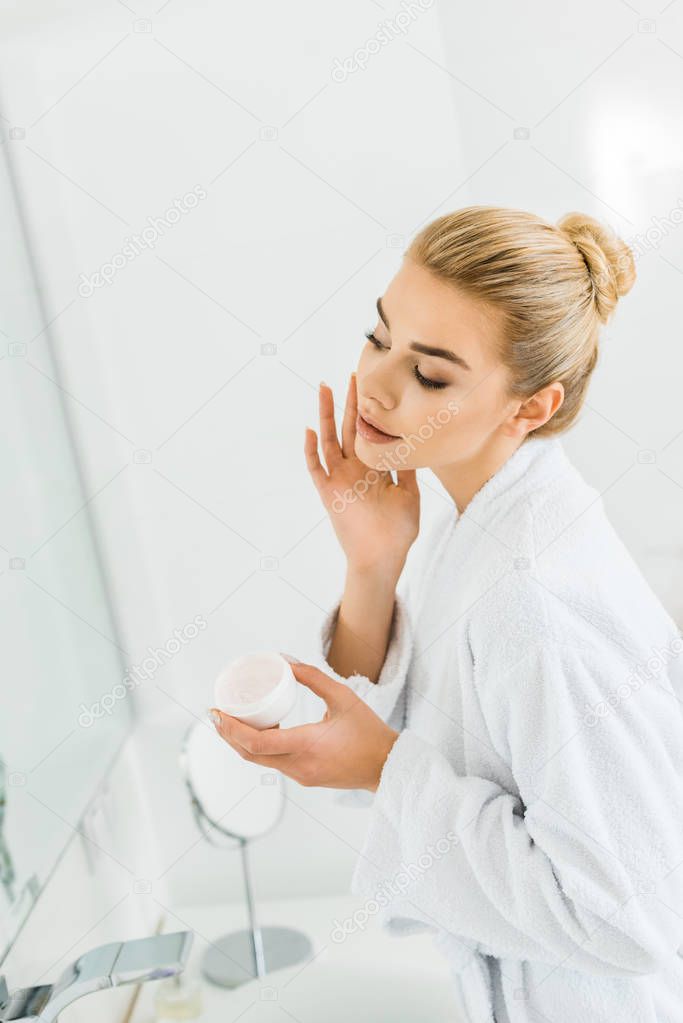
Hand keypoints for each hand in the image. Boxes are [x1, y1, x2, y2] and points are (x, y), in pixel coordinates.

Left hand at [209, 660, 399, 791]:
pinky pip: (273, 763)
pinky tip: (260, 729)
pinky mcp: (304, 778)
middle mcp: (299, 766)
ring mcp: (301, 776)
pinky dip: (260, 747)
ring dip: (242, 741)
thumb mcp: (343, 696)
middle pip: (250, 754)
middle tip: (215, 714)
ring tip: (232, 718)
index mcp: (307, 746)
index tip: (216, 712)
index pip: (257, 743)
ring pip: (260, 760)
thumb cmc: (368, 730)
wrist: (386, 766)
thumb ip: (314, 677)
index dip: (231, 728)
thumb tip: (285, 662)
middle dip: (227, 734)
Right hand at [305, 374, 419, 574]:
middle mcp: (354, 470)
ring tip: (324, 387)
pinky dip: (311, 450)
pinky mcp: (328, 493)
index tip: (375, 387)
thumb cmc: (398, 532)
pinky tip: (309, 430)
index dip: (372, 410)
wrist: (381, 559)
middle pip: (350, 427)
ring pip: (330, 439)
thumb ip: (406, 469)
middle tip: (351, 375)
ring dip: (325, 414)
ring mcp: (339, 480)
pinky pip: (315, 468)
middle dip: (351, 401)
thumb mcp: (409, 495)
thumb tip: (413, 443)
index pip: (370, 432)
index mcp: (374, 468)